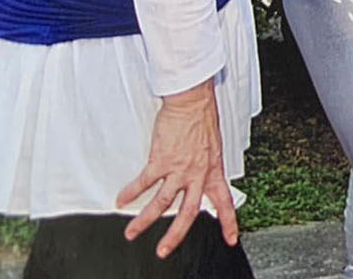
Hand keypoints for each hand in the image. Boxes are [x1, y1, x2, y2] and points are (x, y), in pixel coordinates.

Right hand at [116, 79, 237, 257]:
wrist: (193, 101)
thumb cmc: (202, 118)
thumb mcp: (214, 146)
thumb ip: (206, 164)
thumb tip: (200, 173)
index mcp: (213, 171)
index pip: (225, 202)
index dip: (229, 222)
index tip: (231, 239)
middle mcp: (197, 174)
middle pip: (188, 212)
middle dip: (175, 235)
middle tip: (164, 250)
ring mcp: (179, 169)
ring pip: (161, 203)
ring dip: (144, 221)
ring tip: (132, 233)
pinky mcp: (161, 160)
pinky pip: (144, 182)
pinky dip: (131, 193)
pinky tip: (121, 200)